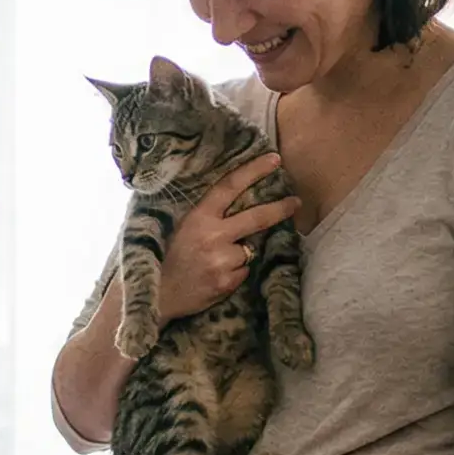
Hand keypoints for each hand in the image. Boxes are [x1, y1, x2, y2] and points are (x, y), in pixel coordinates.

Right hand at [152, 152, 300, 322]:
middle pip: (257, 217)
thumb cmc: (167, 257)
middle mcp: (212, 235)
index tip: (275, 160)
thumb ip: (208, 216)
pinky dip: (234, 273)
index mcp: (198, 217)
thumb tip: (240, 203)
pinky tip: (214, 276)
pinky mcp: (227, 282)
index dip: (254, 171)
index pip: (230, 187)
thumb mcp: (182, 227)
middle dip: (280, 208)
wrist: (158, 295)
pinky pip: (243, 272)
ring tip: (214, 262)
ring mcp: (221, 260)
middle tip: (295, 202)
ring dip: (239, 254)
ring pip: (248, 250)